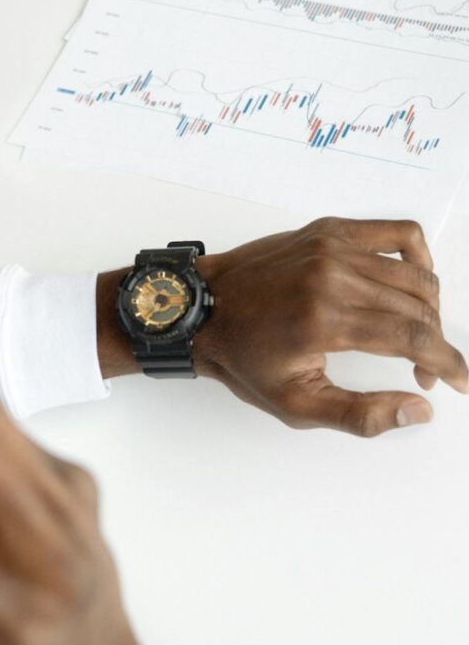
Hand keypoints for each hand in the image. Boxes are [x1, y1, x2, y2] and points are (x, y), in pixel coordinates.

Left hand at [97, 217, 467, 436]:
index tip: (462, 382)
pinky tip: (413, 285)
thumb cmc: (243, 359)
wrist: (201, 310)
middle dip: (436, 344)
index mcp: (325, 320)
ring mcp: (332, 246)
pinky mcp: (329, 229)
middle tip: (425, 371)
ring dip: (430, 309)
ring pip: (415, 273)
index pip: (414, 338)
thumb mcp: (295, 405)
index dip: (449, 362)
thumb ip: (360, 415)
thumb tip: (420, 409)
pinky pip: (397, 233)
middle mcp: (333, 276)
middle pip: (419, 307)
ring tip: (416, 338)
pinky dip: (418, 258)